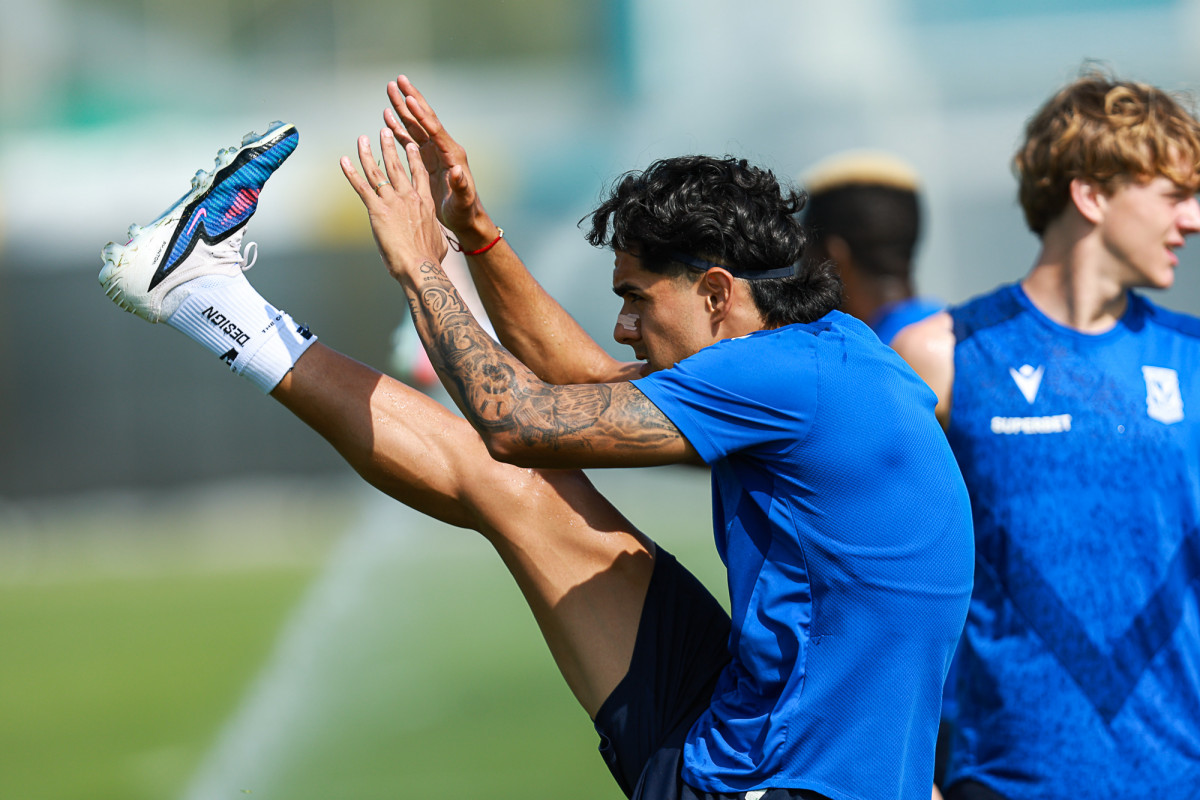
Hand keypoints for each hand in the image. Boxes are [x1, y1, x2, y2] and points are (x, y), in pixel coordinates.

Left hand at [340, 127, 448, 281]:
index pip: (418, 174)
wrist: (421, 266)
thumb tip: (433, 239)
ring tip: (363, 138)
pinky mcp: (377, 210)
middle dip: (389, 146)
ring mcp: (392, 202)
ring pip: (378, 171)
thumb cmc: (430, 259)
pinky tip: (344, 161)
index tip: (410, 144)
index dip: (413, 158)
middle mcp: (409, 197)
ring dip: (368, 152)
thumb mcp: (438, 241)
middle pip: (397, 166)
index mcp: (425, 203)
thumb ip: (432, 233)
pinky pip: (361, 187)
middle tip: (385, 132)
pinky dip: (351, 173)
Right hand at [385, 75, 492, 243]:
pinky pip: (409, 139)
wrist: (464, 217)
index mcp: (451, 154)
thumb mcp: (463, 200)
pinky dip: (398, 127)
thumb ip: (461, 185)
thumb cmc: (464, 211)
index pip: (434, 129)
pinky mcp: (425, 160)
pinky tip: (387, 116)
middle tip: (398, 80)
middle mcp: (442, 148)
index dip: (421, 114)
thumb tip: (457, 170)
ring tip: (390, 90)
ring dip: (402, 108)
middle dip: (411, 99)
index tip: (409, 97)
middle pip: (424, 119)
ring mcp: (433, 153)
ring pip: (415, 125)